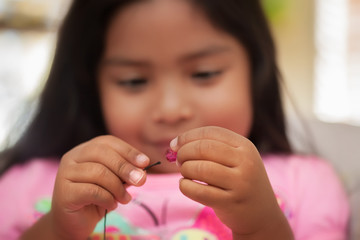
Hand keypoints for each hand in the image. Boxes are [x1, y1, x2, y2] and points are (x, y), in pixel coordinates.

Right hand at [50, 135, 149, 238]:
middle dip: (125, 167)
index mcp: (84, 149)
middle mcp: (72, 157)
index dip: (128, 150)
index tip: (145, 162)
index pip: (107, 142)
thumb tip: (142, 171)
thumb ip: (126, 174)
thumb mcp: (115, 182)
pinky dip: (107, 198)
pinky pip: (91, 191)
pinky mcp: (64, 192)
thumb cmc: (97, 198)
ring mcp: (65, 173)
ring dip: (118, 187)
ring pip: (98, 172)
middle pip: (102, 153)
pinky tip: (112, 205)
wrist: (75, 222)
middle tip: (141, 180)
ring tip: (125, 199)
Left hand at [172, 126, 292, 238]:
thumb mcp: (235, 159)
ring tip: (185, 173)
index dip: (188, 136)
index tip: (174, 144)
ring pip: (200, 168)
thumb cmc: (239, 181)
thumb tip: (175, 144)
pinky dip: (185, 186)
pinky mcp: (231, 203)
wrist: (261, 214)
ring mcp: (240, 183)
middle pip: (203, 148)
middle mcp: (246, 162)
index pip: (211, 132)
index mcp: (245, 146)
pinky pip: (199, 191)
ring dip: (185, 169)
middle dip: (184, 152)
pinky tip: (185, 185)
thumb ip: (210, 148)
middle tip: (178, 160)